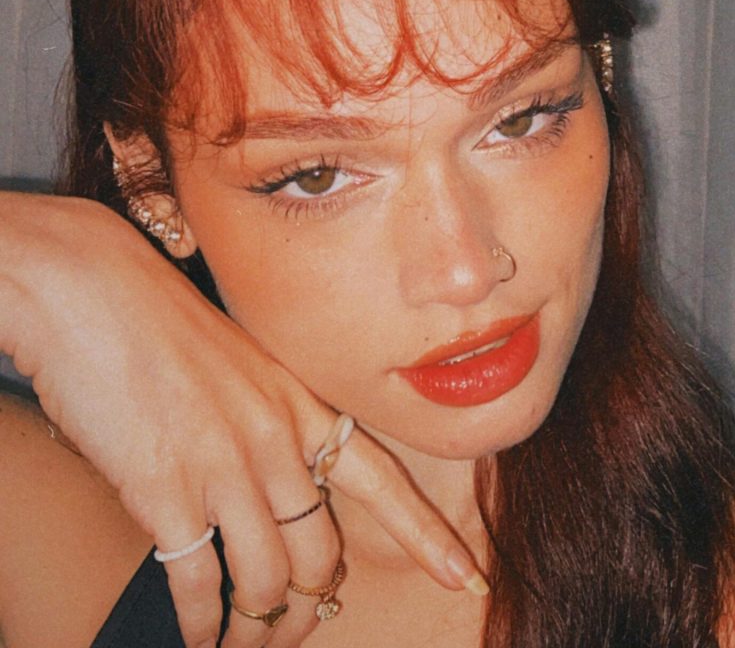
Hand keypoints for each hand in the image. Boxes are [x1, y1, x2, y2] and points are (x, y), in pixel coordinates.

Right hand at [0, 193, 485, 647]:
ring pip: (268, 583)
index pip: (384, 483)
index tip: (466, 580)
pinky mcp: (168, 490)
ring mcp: (227, 467)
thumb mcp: (246, 366)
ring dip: (258, 630)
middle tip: (294, 633)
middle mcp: (279, 442)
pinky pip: (202, 585)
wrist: (99, 291)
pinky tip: (197, 637)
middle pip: (321, 554)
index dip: (427, 537)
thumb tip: (280, 491)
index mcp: (304, 406)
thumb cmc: (167, 325)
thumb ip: (273, 424)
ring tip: (241, 644)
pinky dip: (202, 626)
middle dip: (310, 608)